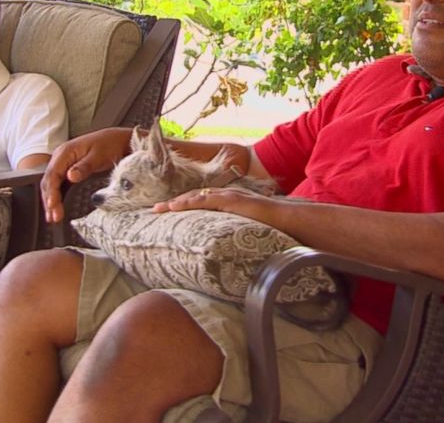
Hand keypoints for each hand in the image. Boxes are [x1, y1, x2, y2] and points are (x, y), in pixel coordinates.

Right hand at [41, 127, 131, 222]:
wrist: (118, 139)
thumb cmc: (109, 144)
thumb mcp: (98, 156)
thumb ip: (84, 167)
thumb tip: (70, 176)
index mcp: (65, 152)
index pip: (52, 174)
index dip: (51, 192)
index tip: (52, 205)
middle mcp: (61, 157)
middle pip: (49, 181)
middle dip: (49, 200)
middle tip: (54, 217)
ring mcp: (63, 163)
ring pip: (51, 183)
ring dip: (51, 200)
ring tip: (52, 218)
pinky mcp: (68, 169)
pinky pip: (58, 184)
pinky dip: (56, 196)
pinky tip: (56, 207)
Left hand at [152, 186, 276, 222]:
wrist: (288, 219)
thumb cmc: (271, 226)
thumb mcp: (248, 229)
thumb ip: (236, 233)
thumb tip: (228, 249)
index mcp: (229, 201)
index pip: (201, 201)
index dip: (183, 205)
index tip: (168, 212)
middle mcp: (226, 195)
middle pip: (193, 197)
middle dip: (173, 203)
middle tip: (155, 210)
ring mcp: (228, 196)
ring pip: (195, 196)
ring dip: (176, 202)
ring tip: (159, 209)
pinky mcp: (231, 200)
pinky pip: (205, 200)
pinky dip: (189, 202)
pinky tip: (176, 206)